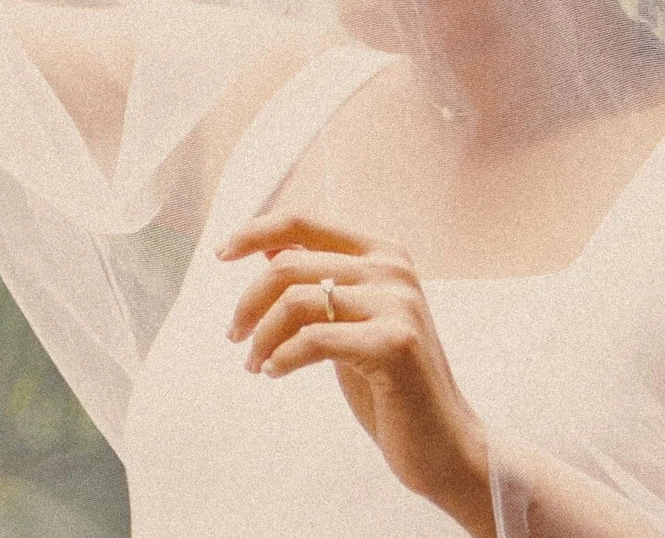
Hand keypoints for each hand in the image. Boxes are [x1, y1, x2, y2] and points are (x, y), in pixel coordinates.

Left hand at [220, 213, 495, 537]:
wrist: (443, 444)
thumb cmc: (389, 382)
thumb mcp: (349, 320)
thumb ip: (319, 282)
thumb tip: (266, 249)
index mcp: (383, 253)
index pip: (303, 221)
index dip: (255, 232)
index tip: (221, 254)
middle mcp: (393, 270)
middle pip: (289, 266)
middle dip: (248, 303)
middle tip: (233, 336)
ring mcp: (398, 305)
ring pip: (295, 302)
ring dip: (261, 336)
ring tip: (254, 364)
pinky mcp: (395, 344)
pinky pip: (313, 340)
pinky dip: (282, 357)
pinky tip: (274, 372)